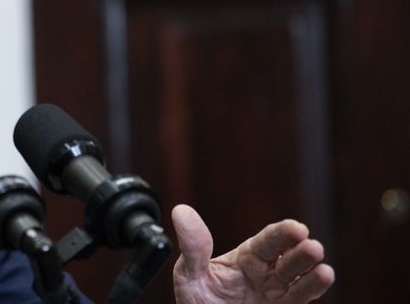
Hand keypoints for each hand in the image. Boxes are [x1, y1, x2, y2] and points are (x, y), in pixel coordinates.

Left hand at [171, 204, 333, 302]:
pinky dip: (312, 290)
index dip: (284, 233)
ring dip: (313, 276)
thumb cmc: (199, 302)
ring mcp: (277, 295)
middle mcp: (268, 274)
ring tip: (324, 270)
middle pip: (290, 258)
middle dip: (302, 252)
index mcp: (248, 257)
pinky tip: (323, 279)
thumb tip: (181, 210)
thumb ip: (193, 247)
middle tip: (312, 247)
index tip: (297, 228)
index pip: (269, 241)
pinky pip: (299, 301)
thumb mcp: (190, 274)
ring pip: (300, 282)